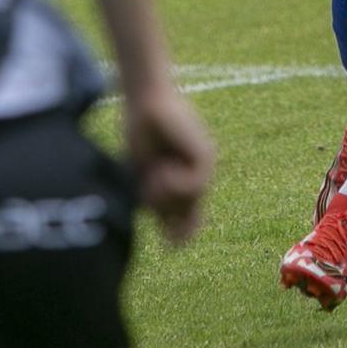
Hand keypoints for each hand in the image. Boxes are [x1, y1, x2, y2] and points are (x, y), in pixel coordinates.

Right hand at [123, 84, 213, 245]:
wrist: (143, 102)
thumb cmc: (140, 135)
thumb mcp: (144, 179)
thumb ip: (159, 206)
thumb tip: (175, 245)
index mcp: (183, 183)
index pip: (190, 221)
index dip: (178, 235)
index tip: (168, 244)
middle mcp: (198, 176)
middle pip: (187, 216)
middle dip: (165, 210)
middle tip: (151, 183)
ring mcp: (205, 165)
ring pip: (190, 202)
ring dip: (165, 194)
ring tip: (154, 172)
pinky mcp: (206, 155)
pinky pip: (194, 186)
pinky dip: (174, 183)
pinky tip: (164, 167)